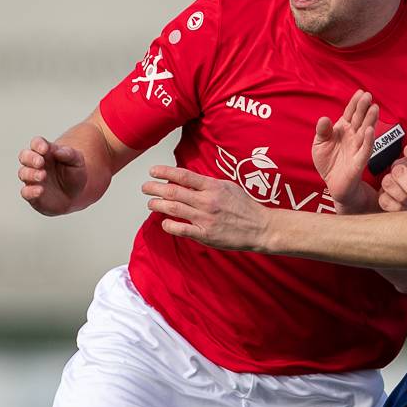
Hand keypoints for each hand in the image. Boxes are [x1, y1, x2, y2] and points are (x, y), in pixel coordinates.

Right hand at [18, 135, 87, 215]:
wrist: (75, 194)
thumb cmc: (74, 173)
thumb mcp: (77, 161)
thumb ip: (69, 154)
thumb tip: (57, 151)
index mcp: (45, 152)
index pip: (36, 143)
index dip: (38, 145)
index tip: (45, 149)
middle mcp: (35, 164)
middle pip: (24, 156)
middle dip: (30, 158)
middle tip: (40, 162)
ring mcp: (32, 179)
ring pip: (23, 173)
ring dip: (30, 174)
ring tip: (42, 176)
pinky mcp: (32, 194)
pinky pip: (25, 192)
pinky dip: (30, 191)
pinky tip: (40, 190)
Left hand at [141, 165, 270, 251]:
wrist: (260, 227)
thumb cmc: (245, 206)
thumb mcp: (228, 186)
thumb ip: (208, 183)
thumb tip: (188, 179)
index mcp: (213, 187)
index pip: (183, 176)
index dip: (165, 172)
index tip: (153, 171)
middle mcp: (207, 201)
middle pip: (174, 192)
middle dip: (155, 189)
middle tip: (146, 188)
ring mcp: (205, 218)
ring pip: (174, 209)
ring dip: (158, 205)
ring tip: (150, 203)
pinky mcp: (206, 234)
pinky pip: (182, 229)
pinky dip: (169, 225)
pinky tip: (164, 222)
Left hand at [312, 89, 377, 212]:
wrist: (333, 183)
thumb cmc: (328, 162)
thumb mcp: (319, 144)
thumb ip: (322, 131)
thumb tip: (324, 118)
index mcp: (344, 129)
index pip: (351, 113)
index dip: (355, 103)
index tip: (360, 92)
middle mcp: (353, 136)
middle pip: (360, 120)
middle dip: (364, 108)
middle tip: (368, 96)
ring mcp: (357, 148)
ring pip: (365, 132)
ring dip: (370, 121)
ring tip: (374, 108)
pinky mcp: (359, 162)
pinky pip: (365, 150)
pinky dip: (368, 141)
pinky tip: (370, 130)